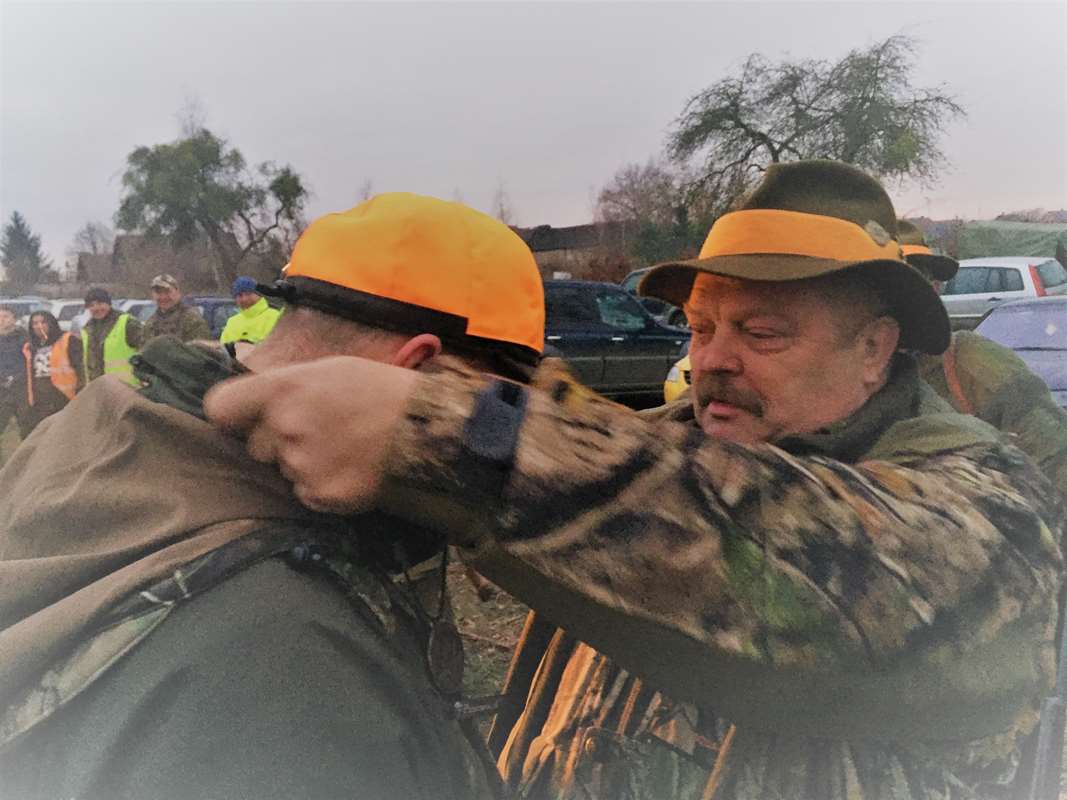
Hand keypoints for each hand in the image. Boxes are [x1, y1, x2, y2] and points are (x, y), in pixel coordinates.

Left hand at [204, 356, 418, 513]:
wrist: (429, 428)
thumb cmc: (381, 390)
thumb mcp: (331, 369)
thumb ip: (287, 386)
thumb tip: (257, 403)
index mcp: (283, 389)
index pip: (221, 409)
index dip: (233, 416)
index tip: (246, 420)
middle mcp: (284, 427)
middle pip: (255, 447)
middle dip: (279, 443)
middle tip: (320, 433)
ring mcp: (301, 465)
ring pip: (284, 471)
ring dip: (305, 465)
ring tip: (345, 450)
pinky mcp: (321, 496)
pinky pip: (307, 494)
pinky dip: (324, 487)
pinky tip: (352, 470)